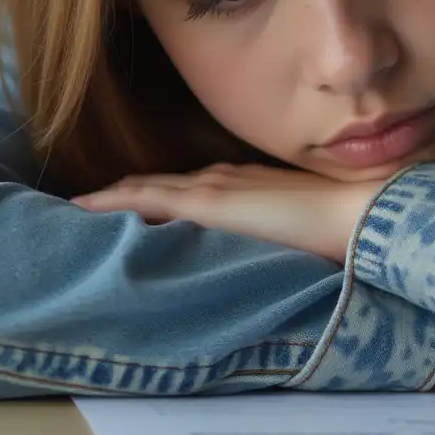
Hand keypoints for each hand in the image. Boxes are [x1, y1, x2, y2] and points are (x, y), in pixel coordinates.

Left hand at [70, 163, 386, 261]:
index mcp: (243, 184)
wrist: (359, 214)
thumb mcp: (300, 230)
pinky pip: (145, 199)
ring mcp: (212, 187)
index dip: (152, 193)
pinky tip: (83, 208)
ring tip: (75, 207)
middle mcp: (221, 177)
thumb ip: (276, 235)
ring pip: (144, 188)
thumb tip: (269, 257)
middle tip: (83, 205)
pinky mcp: (209, 204)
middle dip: (121, 193)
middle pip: (157, 183)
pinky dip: (111, 202)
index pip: (184, 187)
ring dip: (110, 197)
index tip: (125, 203)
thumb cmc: (341, 226)